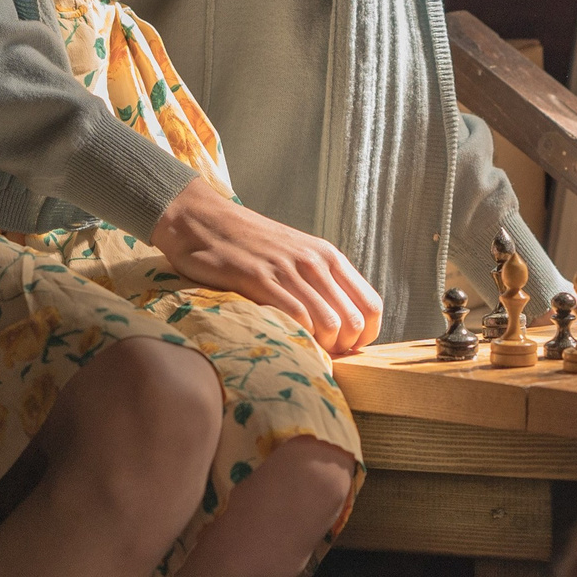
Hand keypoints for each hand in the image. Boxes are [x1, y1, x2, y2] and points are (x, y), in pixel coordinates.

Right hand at [151, 178, 384, 354]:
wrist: (206, 220)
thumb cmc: (252, 245)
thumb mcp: (297, 255)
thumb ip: (320, 282)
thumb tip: (344, 323)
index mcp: (329, 257)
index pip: (371, 305)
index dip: (365, 335)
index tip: (347, 348)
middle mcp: (315, 262)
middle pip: (353, 321)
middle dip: (343, 347)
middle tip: (322, 355)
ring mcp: (288, 270)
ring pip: (329, 322)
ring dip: (321, 347)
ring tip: (305, 351)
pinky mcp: (259, 278)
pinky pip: (294, 316)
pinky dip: (296, 337)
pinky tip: (284, 340)